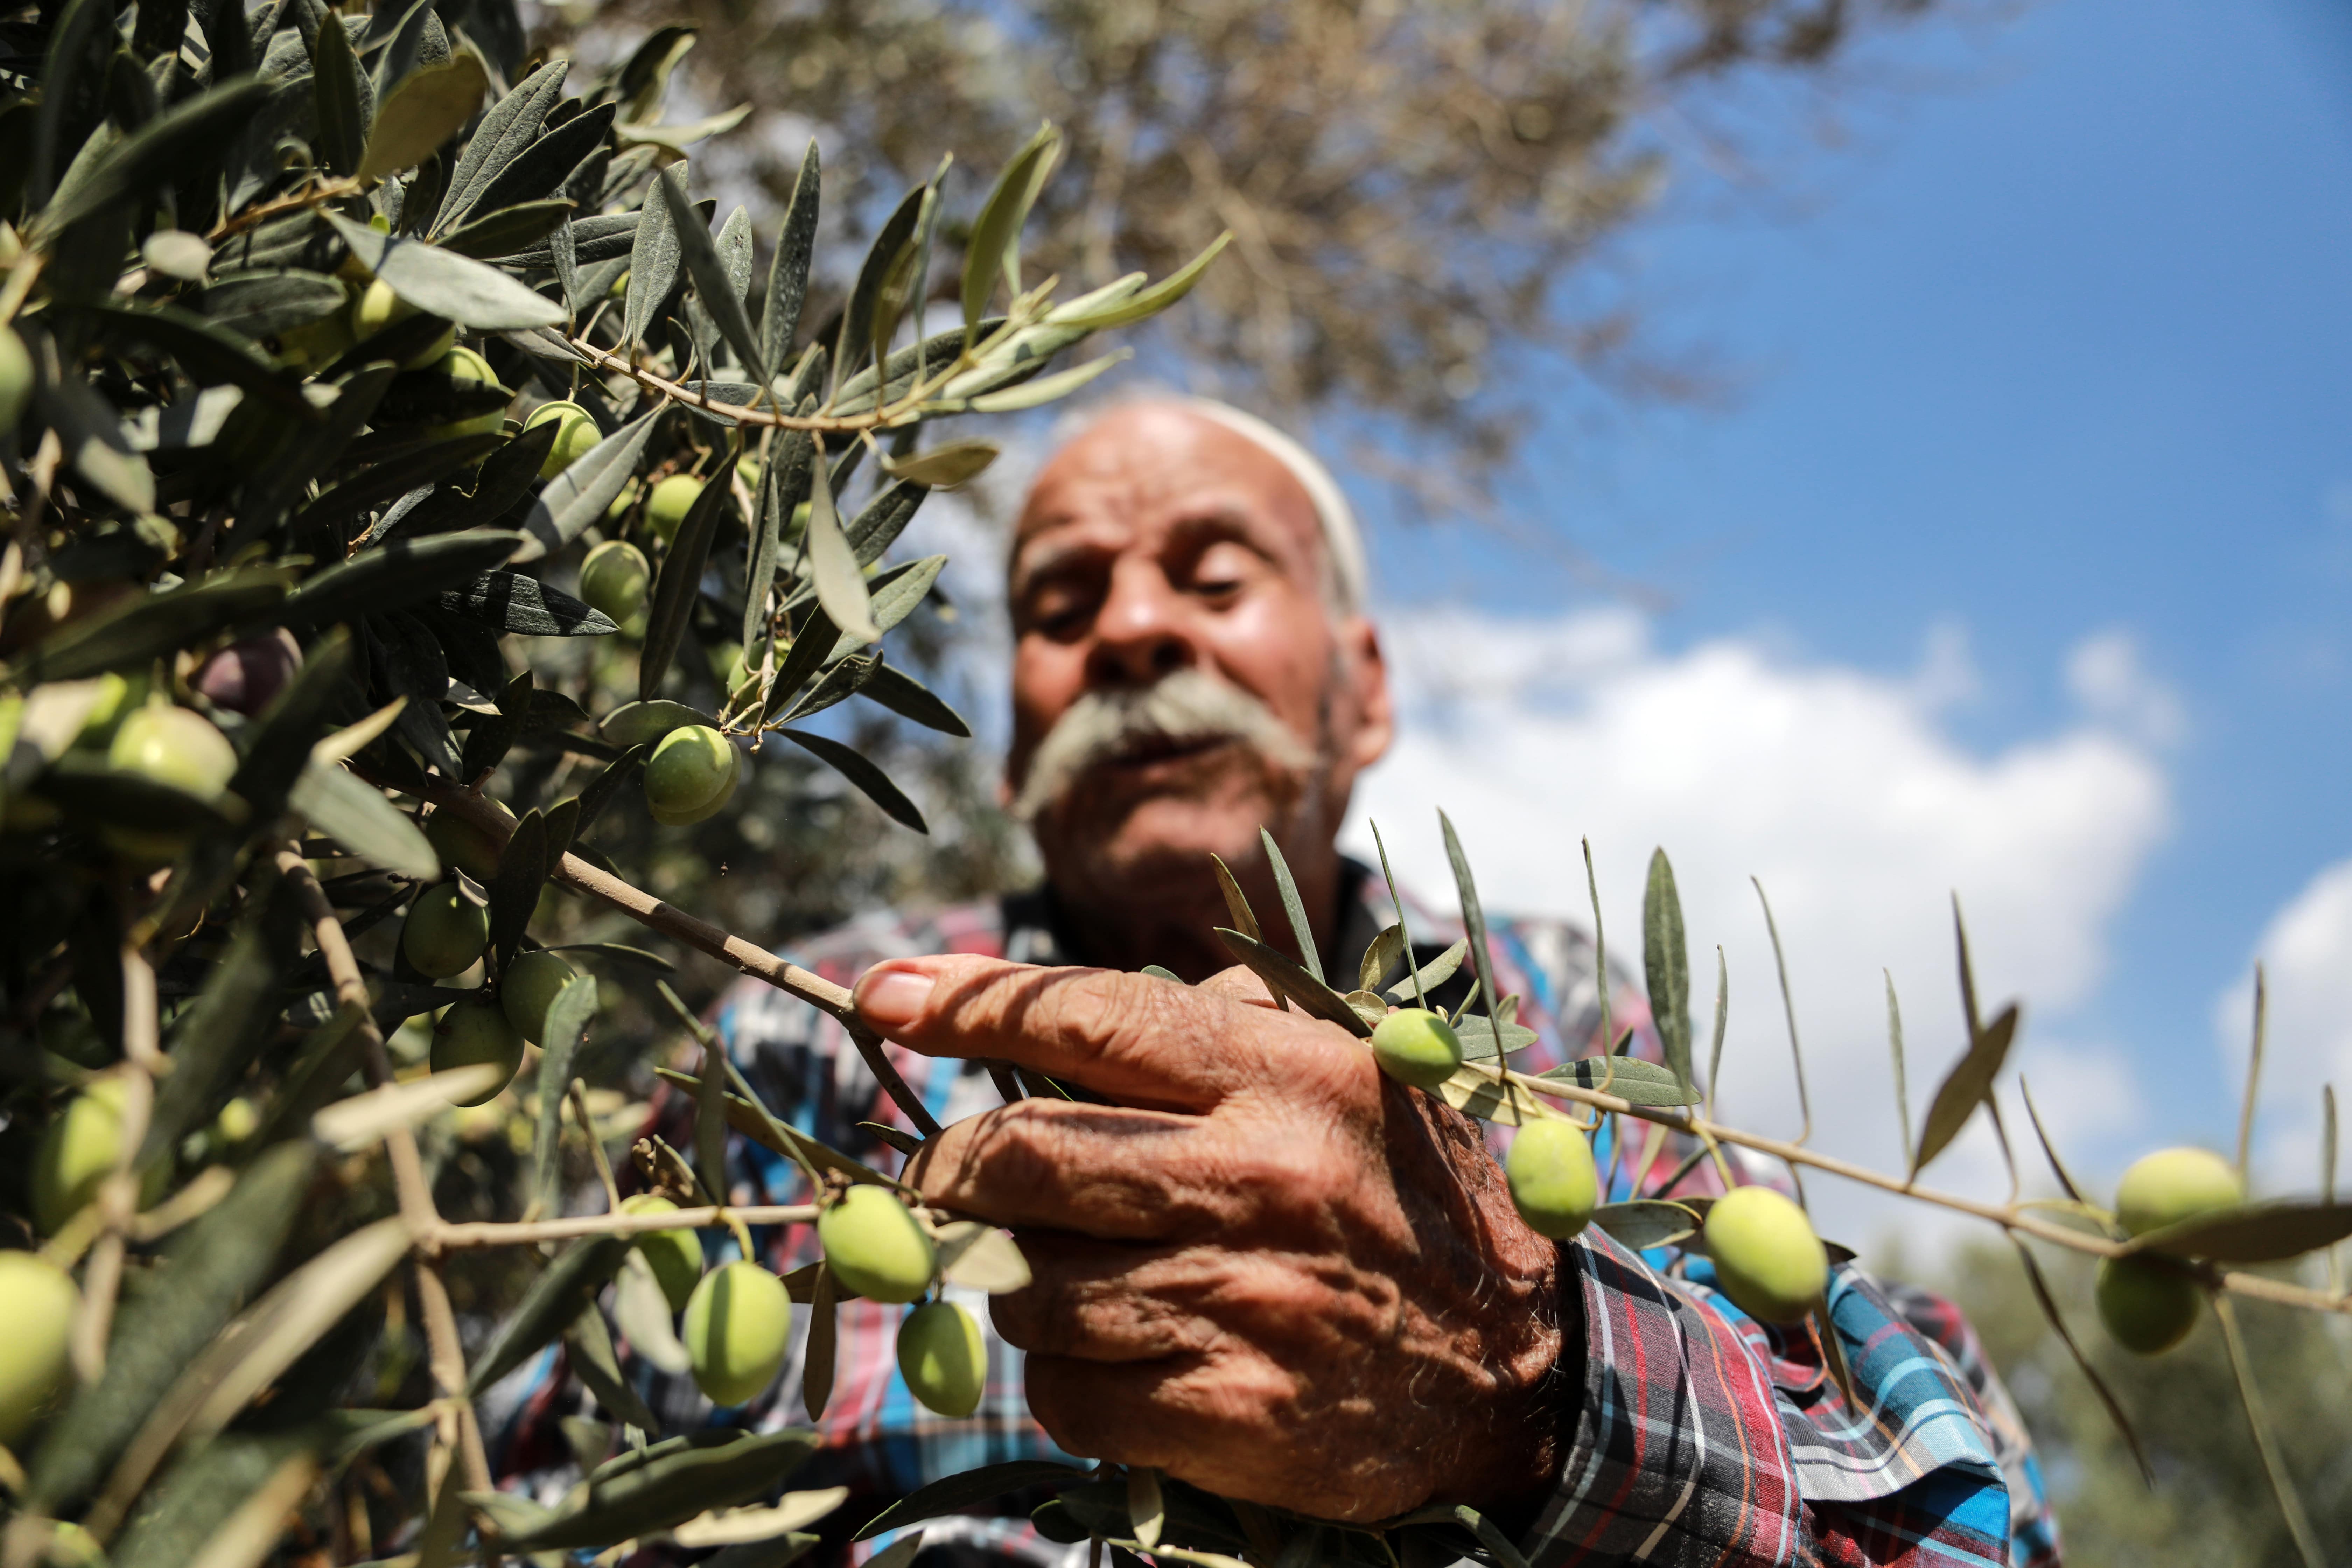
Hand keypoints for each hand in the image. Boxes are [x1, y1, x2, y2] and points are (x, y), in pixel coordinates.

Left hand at [852, 955, 1572, 1522]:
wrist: (1523, 1372)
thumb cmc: (1409, 1198)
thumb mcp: (1351, 1071)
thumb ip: (1221, 1017)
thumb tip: (1048, 999)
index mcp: (1284, 1075)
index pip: (1084, 1017)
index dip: (965, 1002)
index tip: (881, 996)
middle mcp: (1255, 1178)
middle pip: (1016, 1156)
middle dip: (949, 1166)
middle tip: (943, 1173)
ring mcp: (1238, 1302)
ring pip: (1025, 1284)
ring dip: (1021, 1281)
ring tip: (1084, 1274)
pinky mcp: (1226, 1416)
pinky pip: (1064, 1393)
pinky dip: (1066, 1376)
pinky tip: (1125, 1353)